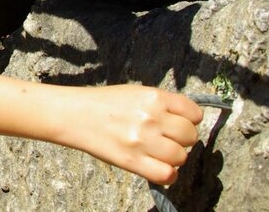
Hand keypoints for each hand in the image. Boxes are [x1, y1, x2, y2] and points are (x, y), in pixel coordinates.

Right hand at [62, 85, 203, 184]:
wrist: (74, 115)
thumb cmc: (104, 103)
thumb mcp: (136, 93)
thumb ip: (163, 105)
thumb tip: (188, 121)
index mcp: (154, 97)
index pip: (194, 114)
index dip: (189, 121)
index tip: (179, 123)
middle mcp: (151, 117)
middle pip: (190, 136)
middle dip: (182, 139)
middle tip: (166, 138)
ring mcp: (142, 140)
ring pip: (181, 156)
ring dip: (173, 157)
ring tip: (158, 152)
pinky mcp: (132, 161)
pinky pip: (166, 174)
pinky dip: (166, 174)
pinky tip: (157, 166)